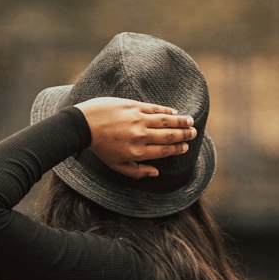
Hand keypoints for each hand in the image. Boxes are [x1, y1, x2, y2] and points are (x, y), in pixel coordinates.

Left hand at [74, 97, 196, 179]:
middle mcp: (140, 136)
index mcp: (137, 152)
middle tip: (193, 134)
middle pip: (168, 135)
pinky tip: (174, 113)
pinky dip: (166, 111)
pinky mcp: (133, 106)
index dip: (177, 148)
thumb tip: (156, 173)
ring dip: (180, 122)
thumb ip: (137, 172)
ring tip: (191, 122)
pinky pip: (154, 108)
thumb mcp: (116, 165)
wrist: (85, 125)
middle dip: (183, 135)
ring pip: (165, 121)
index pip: (163, 150)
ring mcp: (137, 119)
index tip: (185, 147)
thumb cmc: (100, 148)